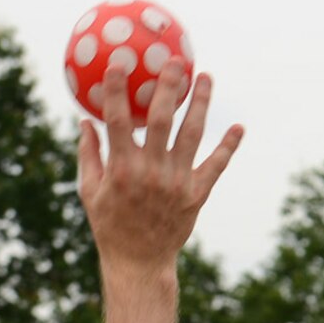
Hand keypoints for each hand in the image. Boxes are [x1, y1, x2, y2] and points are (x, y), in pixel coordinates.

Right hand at [77, 61, 242, 276]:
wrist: (140, 263)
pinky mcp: (196, 196)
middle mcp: (150, 172)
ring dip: (200, 103)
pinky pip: (215, 166)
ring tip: (206, 77)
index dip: (117, 89)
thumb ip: (89, 155)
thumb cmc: (110, 226)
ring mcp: (176, 183)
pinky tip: (238, 128)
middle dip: (167, 86)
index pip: (117, 120)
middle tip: (174, 59)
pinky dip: (228, 147)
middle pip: (161, 119)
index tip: (119, 61)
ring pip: (191, 135)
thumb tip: (85, 120)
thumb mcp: (90, 192)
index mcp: (121, 169)